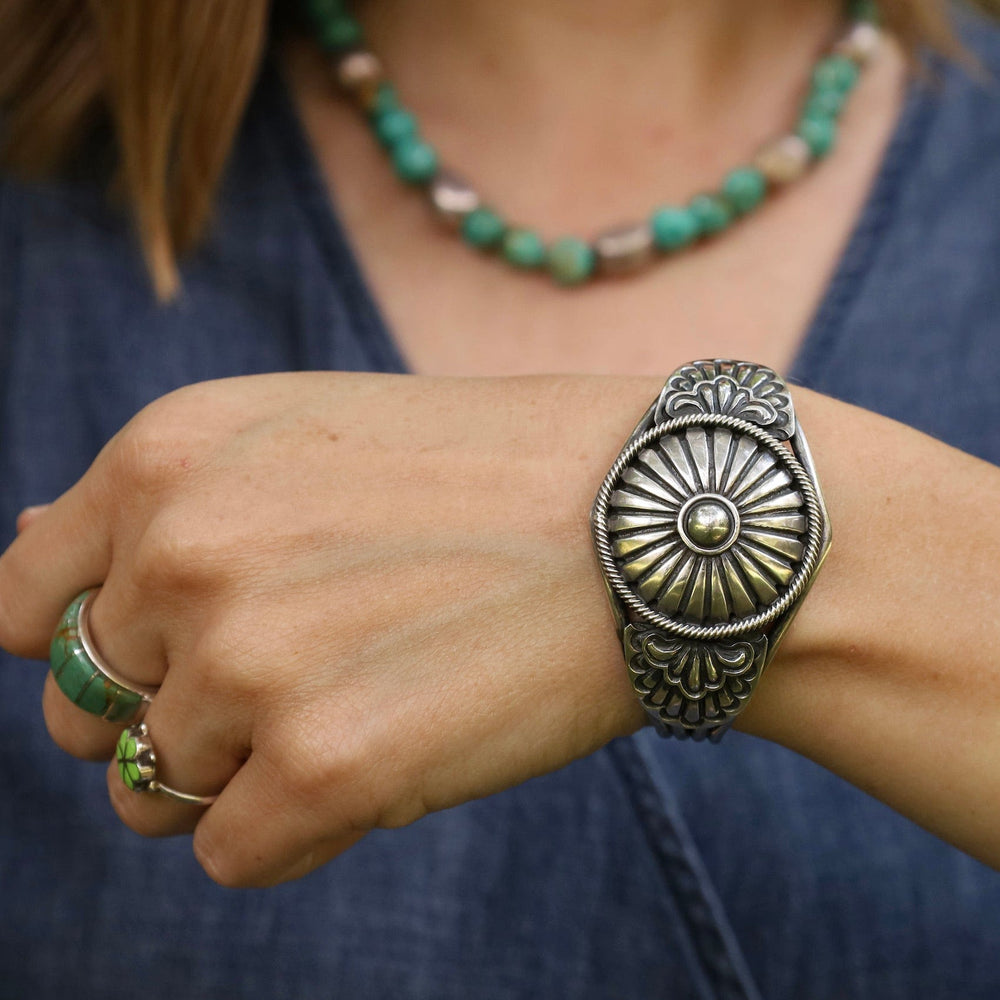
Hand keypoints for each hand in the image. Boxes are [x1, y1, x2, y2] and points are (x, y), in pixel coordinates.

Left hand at [0, 372, 654, 885]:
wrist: (646, 514)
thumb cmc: (482, 472)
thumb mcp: (299, 434)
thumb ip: (154, 504)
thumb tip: (21, 545)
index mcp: (164, 458)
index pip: (23, 608)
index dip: (97, 643)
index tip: (177, 650)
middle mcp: (184, 553)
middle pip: (86, 711)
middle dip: (173, 711)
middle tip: (305, 671)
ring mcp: (251, 665)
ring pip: (158, 793)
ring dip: (246, 771)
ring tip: (366, 696)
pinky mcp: (329, 769)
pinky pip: (237, 853)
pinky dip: (300, 825)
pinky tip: (391, 750)